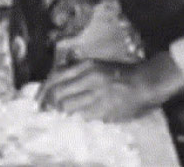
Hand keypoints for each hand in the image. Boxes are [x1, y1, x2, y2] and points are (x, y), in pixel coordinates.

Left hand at [36, 51, 183, 122]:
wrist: (144, 83)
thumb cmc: (121, 73)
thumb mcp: (97, 65)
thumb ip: (77, 70)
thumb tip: (57, 77)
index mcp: (86, 66)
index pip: (56, 77)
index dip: (44, 89)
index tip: (40, 96)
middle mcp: (88, 79)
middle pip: (57, 93)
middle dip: (48, 102)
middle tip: (45, 108)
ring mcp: (95, 96)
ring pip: (66, 106)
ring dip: (59, 111)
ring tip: (58, 114)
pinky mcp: (102, 111)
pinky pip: (80, 116)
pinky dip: (74, 118)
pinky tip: (74, 118)